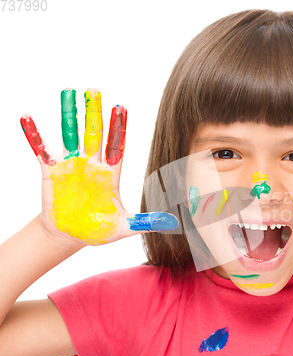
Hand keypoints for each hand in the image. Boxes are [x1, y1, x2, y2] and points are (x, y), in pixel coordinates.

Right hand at [20, 88, 177, 245]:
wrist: (69, 236)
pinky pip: (41, 150)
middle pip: (94, 134)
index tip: (121, 107)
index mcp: (110, 174)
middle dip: (95, 113)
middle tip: (95, 90)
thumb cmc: (97, 230)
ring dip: (69, 115)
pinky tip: (27, 117)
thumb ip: (145, 221)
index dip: (118, 128)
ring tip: (68, 92)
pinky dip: (34, 135)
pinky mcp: (51, 172)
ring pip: (70, 135)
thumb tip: (172, 222)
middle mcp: (91, 164)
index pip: (116, 146)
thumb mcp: (124, 227)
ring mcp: (71, 166)